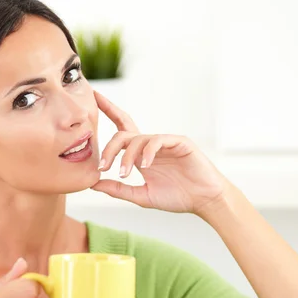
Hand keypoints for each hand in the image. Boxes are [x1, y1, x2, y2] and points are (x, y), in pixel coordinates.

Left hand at [91, 91, 229, 215]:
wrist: (205, 201)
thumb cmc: (178, 197)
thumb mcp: (142, 196)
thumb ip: (118, 190)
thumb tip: (93, 183)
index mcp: (141, 155)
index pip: (121, 129)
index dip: (109, 110)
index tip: (94, 96)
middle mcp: (151, 146)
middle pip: (124, 134)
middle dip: (110, 148)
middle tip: (102, 166)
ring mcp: (165, 142)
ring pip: (138, 139)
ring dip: (127, 157)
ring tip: (123, 174)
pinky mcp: (179, 142)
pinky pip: (158, 140)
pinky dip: (148, 152)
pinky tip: (145, 166)